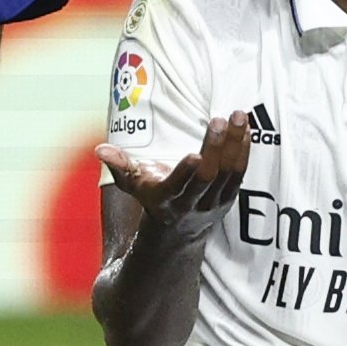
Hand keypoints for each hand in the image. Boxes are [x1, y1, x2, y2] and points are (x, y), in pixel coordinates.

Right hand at [100, 109, 255, 232]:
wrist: (178, 230)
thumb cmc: (153, 197)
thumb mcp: (133, 185)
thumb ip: (119, 166)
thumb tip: (101, 149)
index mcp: (166, 198)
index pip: (178, 187)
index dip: (186, 173)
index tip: (194, 154)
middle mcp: (191, 202)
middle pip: (208, 177)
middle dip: (215, 148)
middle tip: (219, 119)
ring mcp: (213, 202)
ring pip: (228, 173)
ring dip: (234, 143)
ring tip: (238, 115)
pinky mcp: (229, 197)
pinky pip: (240, 174)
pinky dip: (243, 150)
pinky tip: (245, 129)